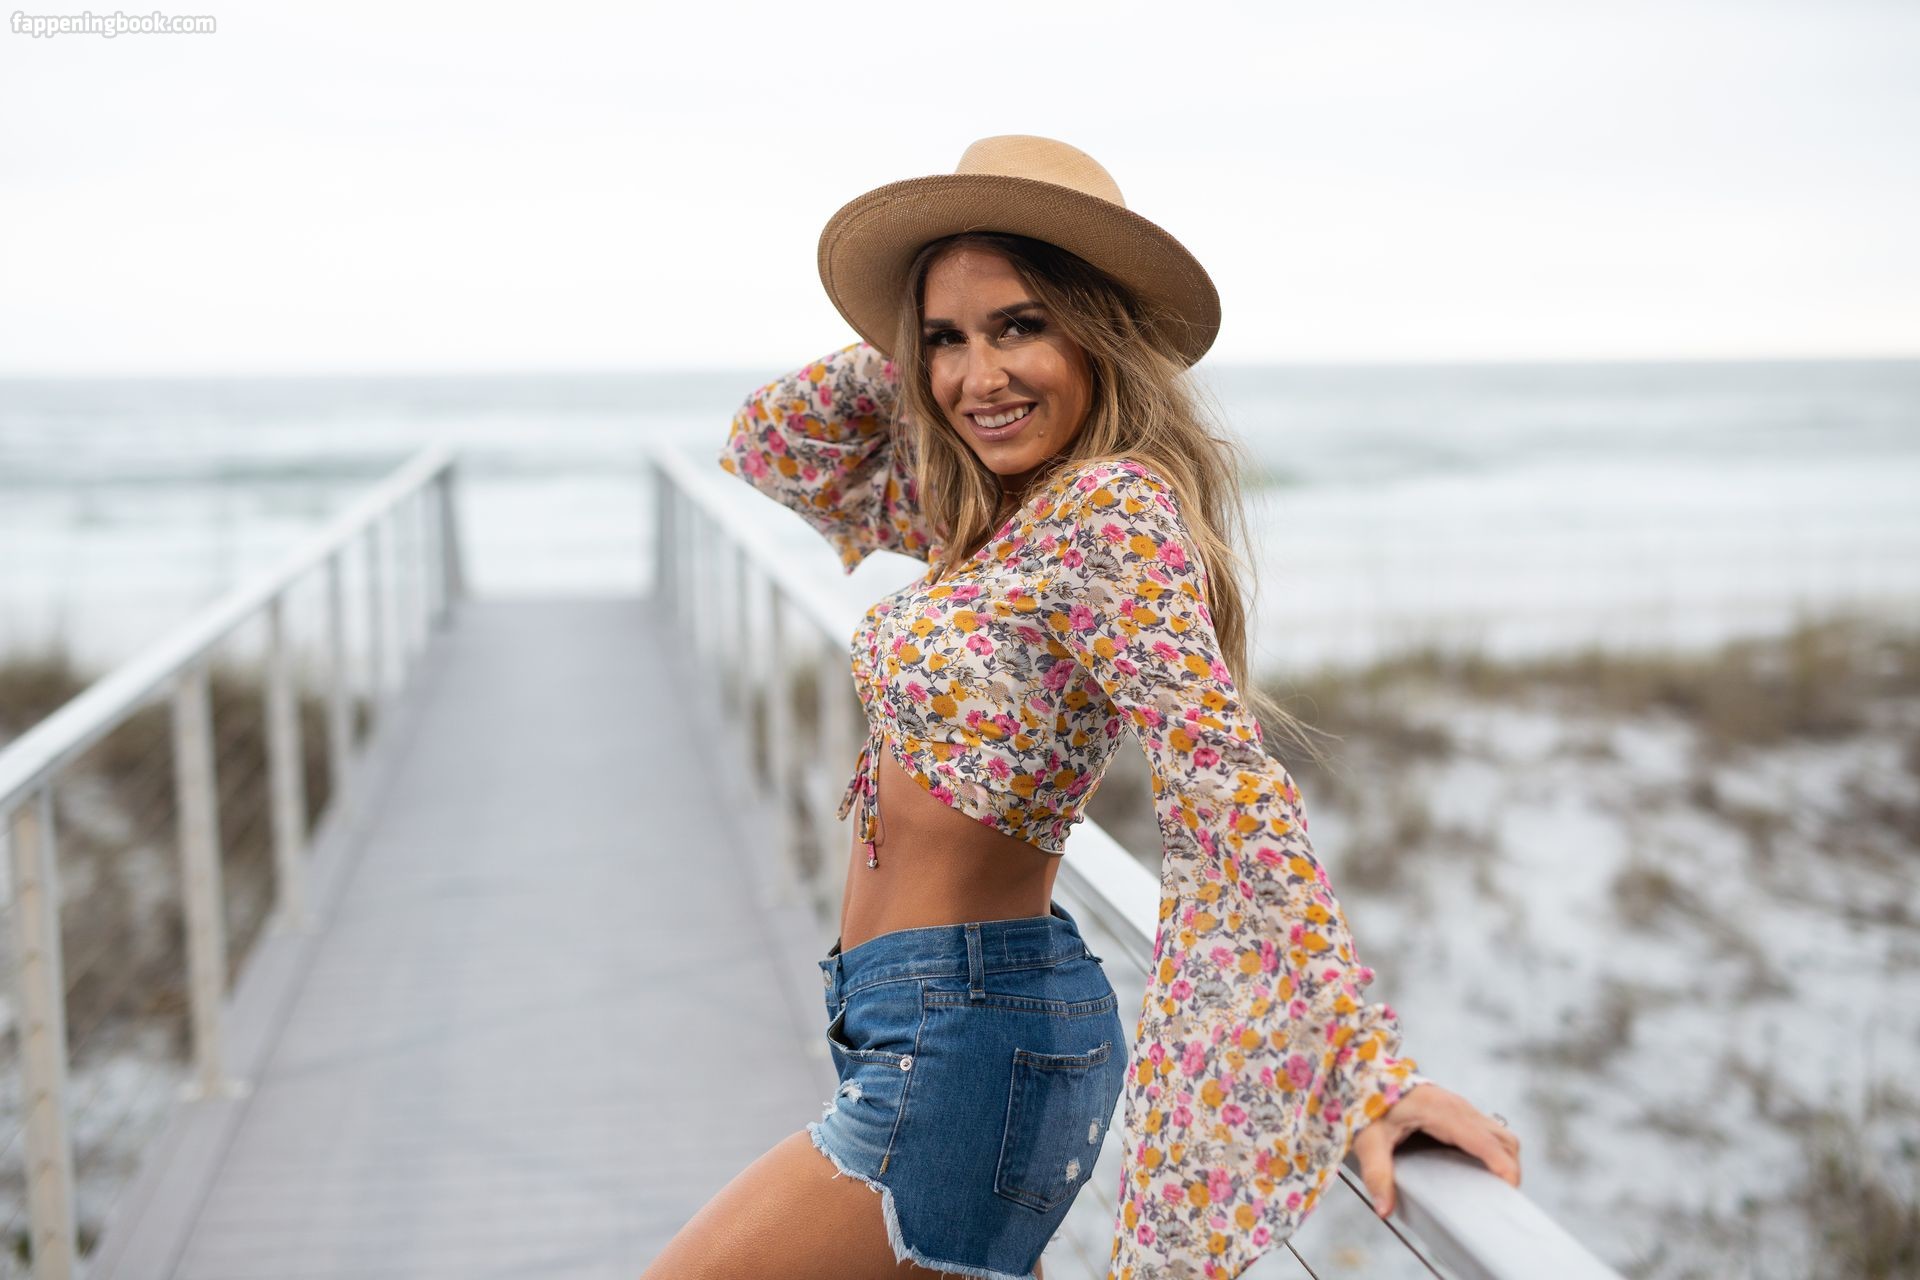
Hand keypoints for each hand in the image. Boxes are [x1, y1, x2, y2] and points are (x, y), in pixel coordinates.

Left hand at [1351, 1082, 1520, 1218]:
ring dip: (1504, 1160)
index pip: (1485, 1141)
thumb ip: (1377, 1173)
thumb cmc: (1368, 1103)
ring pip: (1500, 1135)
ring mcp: (1462, 1107)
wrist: (1367, 1074)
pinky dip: (1495, 1152)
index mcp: (1442, 1112)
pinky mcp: (1459, 1111)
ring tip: (1492, 1189)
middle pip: (1503, 1139)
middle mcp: (1458, 1107)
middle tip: (1500, 1199)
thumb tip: (1384, 1209)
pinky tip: (1481, 1172)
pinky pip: (1489, 1132)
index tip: (1509, 1191)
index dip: (1503, 1166)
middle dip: (1510, 1169)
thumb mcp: (1369, 1139)